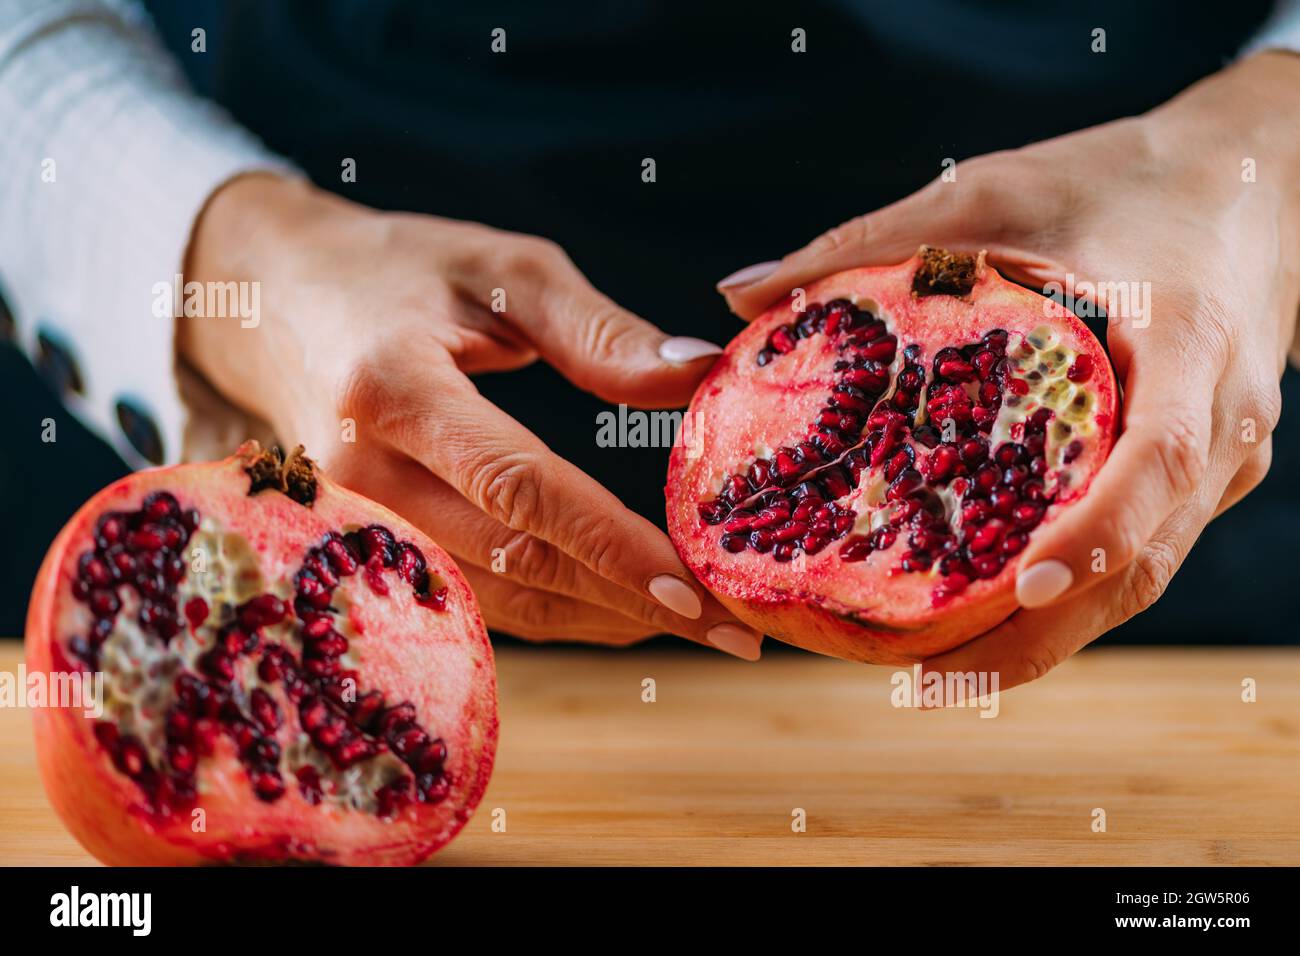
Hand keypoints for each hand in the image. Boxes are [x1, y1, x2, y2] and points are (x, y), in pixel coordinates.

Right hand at [180, 174, 762, 658]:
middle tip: (735, 629)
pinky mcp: (364, 548)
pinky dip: (554, 608)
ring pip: (495, 599)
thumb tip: (700, 377)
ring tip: (696, 623)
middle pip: (513, 561)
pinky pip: (472, 597)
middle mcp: (358, 475)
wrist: (274, 301)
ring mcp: (350, 525)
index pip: (517, 487)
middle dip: (630, 602)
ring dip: (600, 619)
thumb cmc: (400, 272)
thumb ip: (599, 331)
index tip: (697, 588)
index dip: (610, 545)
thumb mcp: (501, 271)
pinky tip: (621, 608)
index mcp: (392, 389)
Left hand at [718, 52, 1299, 686]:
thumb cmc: (1122, 175)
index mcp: (1190, 341)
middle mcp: (1222, 419)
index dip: (1095, 534)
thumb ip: (871, 239)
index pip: (1156, 461)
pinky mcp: (1209, 470)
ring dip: (1050, 637)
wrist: (1253, 175)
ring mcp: (1226, 456)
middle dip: (1041, 634)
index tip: (1025, 590)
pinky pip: (1145, 550)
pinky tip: (987, 617)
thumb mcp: (995, 190)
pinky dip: (1071, 597)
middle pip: (1146, 558)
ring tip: (936, 671)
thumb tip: (740, 295)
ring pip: (1145, 573)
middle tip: (926, 675)